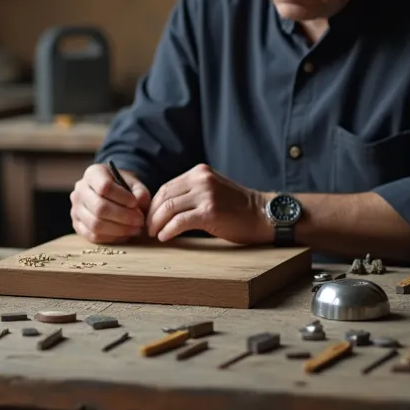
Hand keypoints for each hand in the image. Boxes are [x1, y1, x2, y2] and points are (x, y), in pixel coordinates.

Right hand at [70, 163, 151, 243]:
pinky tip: (124, 234)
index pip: (104, 187)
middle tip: (139, 221)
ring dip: (119, 229)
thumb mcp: (135, 184)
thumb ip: (140, 192)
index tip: (135, 203)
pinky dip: (111, 237)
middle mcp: (80, 190)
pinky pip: (93, 236)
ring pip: (95, 225)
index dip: (122, 198)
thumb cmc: (124, 188)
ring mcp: (76, 208)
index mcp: (93, 173)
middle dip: (123, 217)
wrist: (111, 194)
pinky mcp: (77, 225)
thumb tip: (139, 202)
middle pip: (99, 208)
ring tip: (135, 229)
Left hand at [146, 164, 270, 243]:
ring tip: (154, 234)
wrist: (262, 215)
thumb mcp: (212, 190)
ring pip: (169, 209)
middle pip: (164, 197)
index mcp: (199, 172)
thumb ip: (191, 193)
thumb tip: (162, 208)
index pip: (166, 187)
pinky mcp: (209, 212)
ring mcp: (206, 195)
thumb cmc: (236, 208)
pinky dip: (168, 230)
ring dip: (157, 224)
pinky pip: (180, 222)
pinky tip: (164, 237)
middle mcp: (201, 180)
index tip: (148, 218)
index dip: (153, 205)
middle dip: (152, 215)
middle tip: (147, 229)